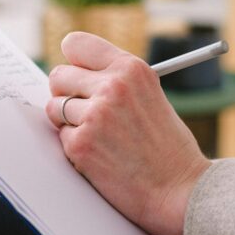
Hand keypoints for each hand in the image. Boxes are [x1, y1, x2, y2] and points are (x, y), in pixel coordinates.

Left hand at [44, 33, 209, 234]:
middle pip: (58, 75)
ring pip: (54, 107)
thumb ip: (116, 82)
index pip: (76, 44)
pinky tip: (101, 156)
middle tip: (84, 111)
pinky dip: (75, 148)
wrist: (180, 189)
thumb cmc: (167, 147)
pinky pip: (61, 137)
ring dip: (69, 123)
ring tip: (100, 137)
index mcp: (131, 68)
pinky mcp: (81, 144)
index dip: (73, 62)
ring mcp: (94, 114)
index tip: (75, 74)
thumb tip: (75, 77)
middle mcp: (111, 86)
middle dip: (66, 93)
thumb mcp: (150, 96)